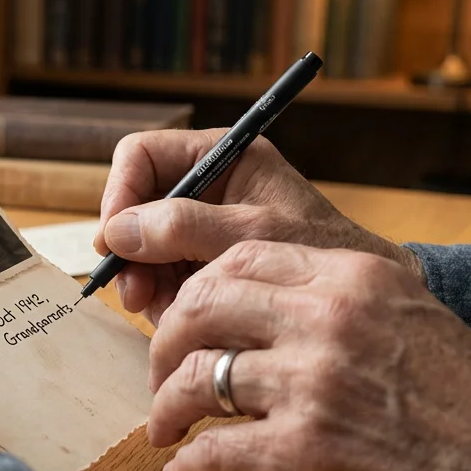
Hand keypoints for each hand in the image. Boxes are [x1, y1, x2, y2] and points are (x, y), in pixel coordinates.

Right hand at [94, 129, 422, 325]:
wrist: (356, 304)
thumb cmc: (322, 253)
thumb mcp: (252, 235)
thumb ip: (185, 228)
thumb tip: (117, 232)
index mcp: (221, 154)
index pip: (141, 156)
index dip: (120, 194)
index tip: (114, 241)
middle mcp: (204, 185)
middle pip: (134, 207)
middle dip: (131, 251)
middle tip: (136, 294)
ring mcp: (199, 227)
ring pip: (142, 247)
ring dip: (146, 282)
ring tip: (168, 310)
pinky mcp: (200, 262)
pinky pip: (159, 276)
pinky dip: (163, 298)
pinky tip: (183, 316)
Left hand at [146, 240, 470, 470]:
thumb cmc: (467, 402)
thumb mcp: (406, 314)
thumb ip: (332, 299)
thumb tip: (252, 307)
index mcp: (350, 276)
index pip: (237, 256)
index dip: (193, 289)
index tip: (183, 321)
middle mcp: (325, 319)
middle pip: (198, 306)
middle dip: (164, 344)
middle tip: (163, 377)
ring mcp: (311, 383)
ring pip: (192, 378)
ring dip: (165, 409)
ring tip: (167, 429)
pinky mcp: (302, 452)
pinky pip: (211, 452)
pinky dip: (189, 469)